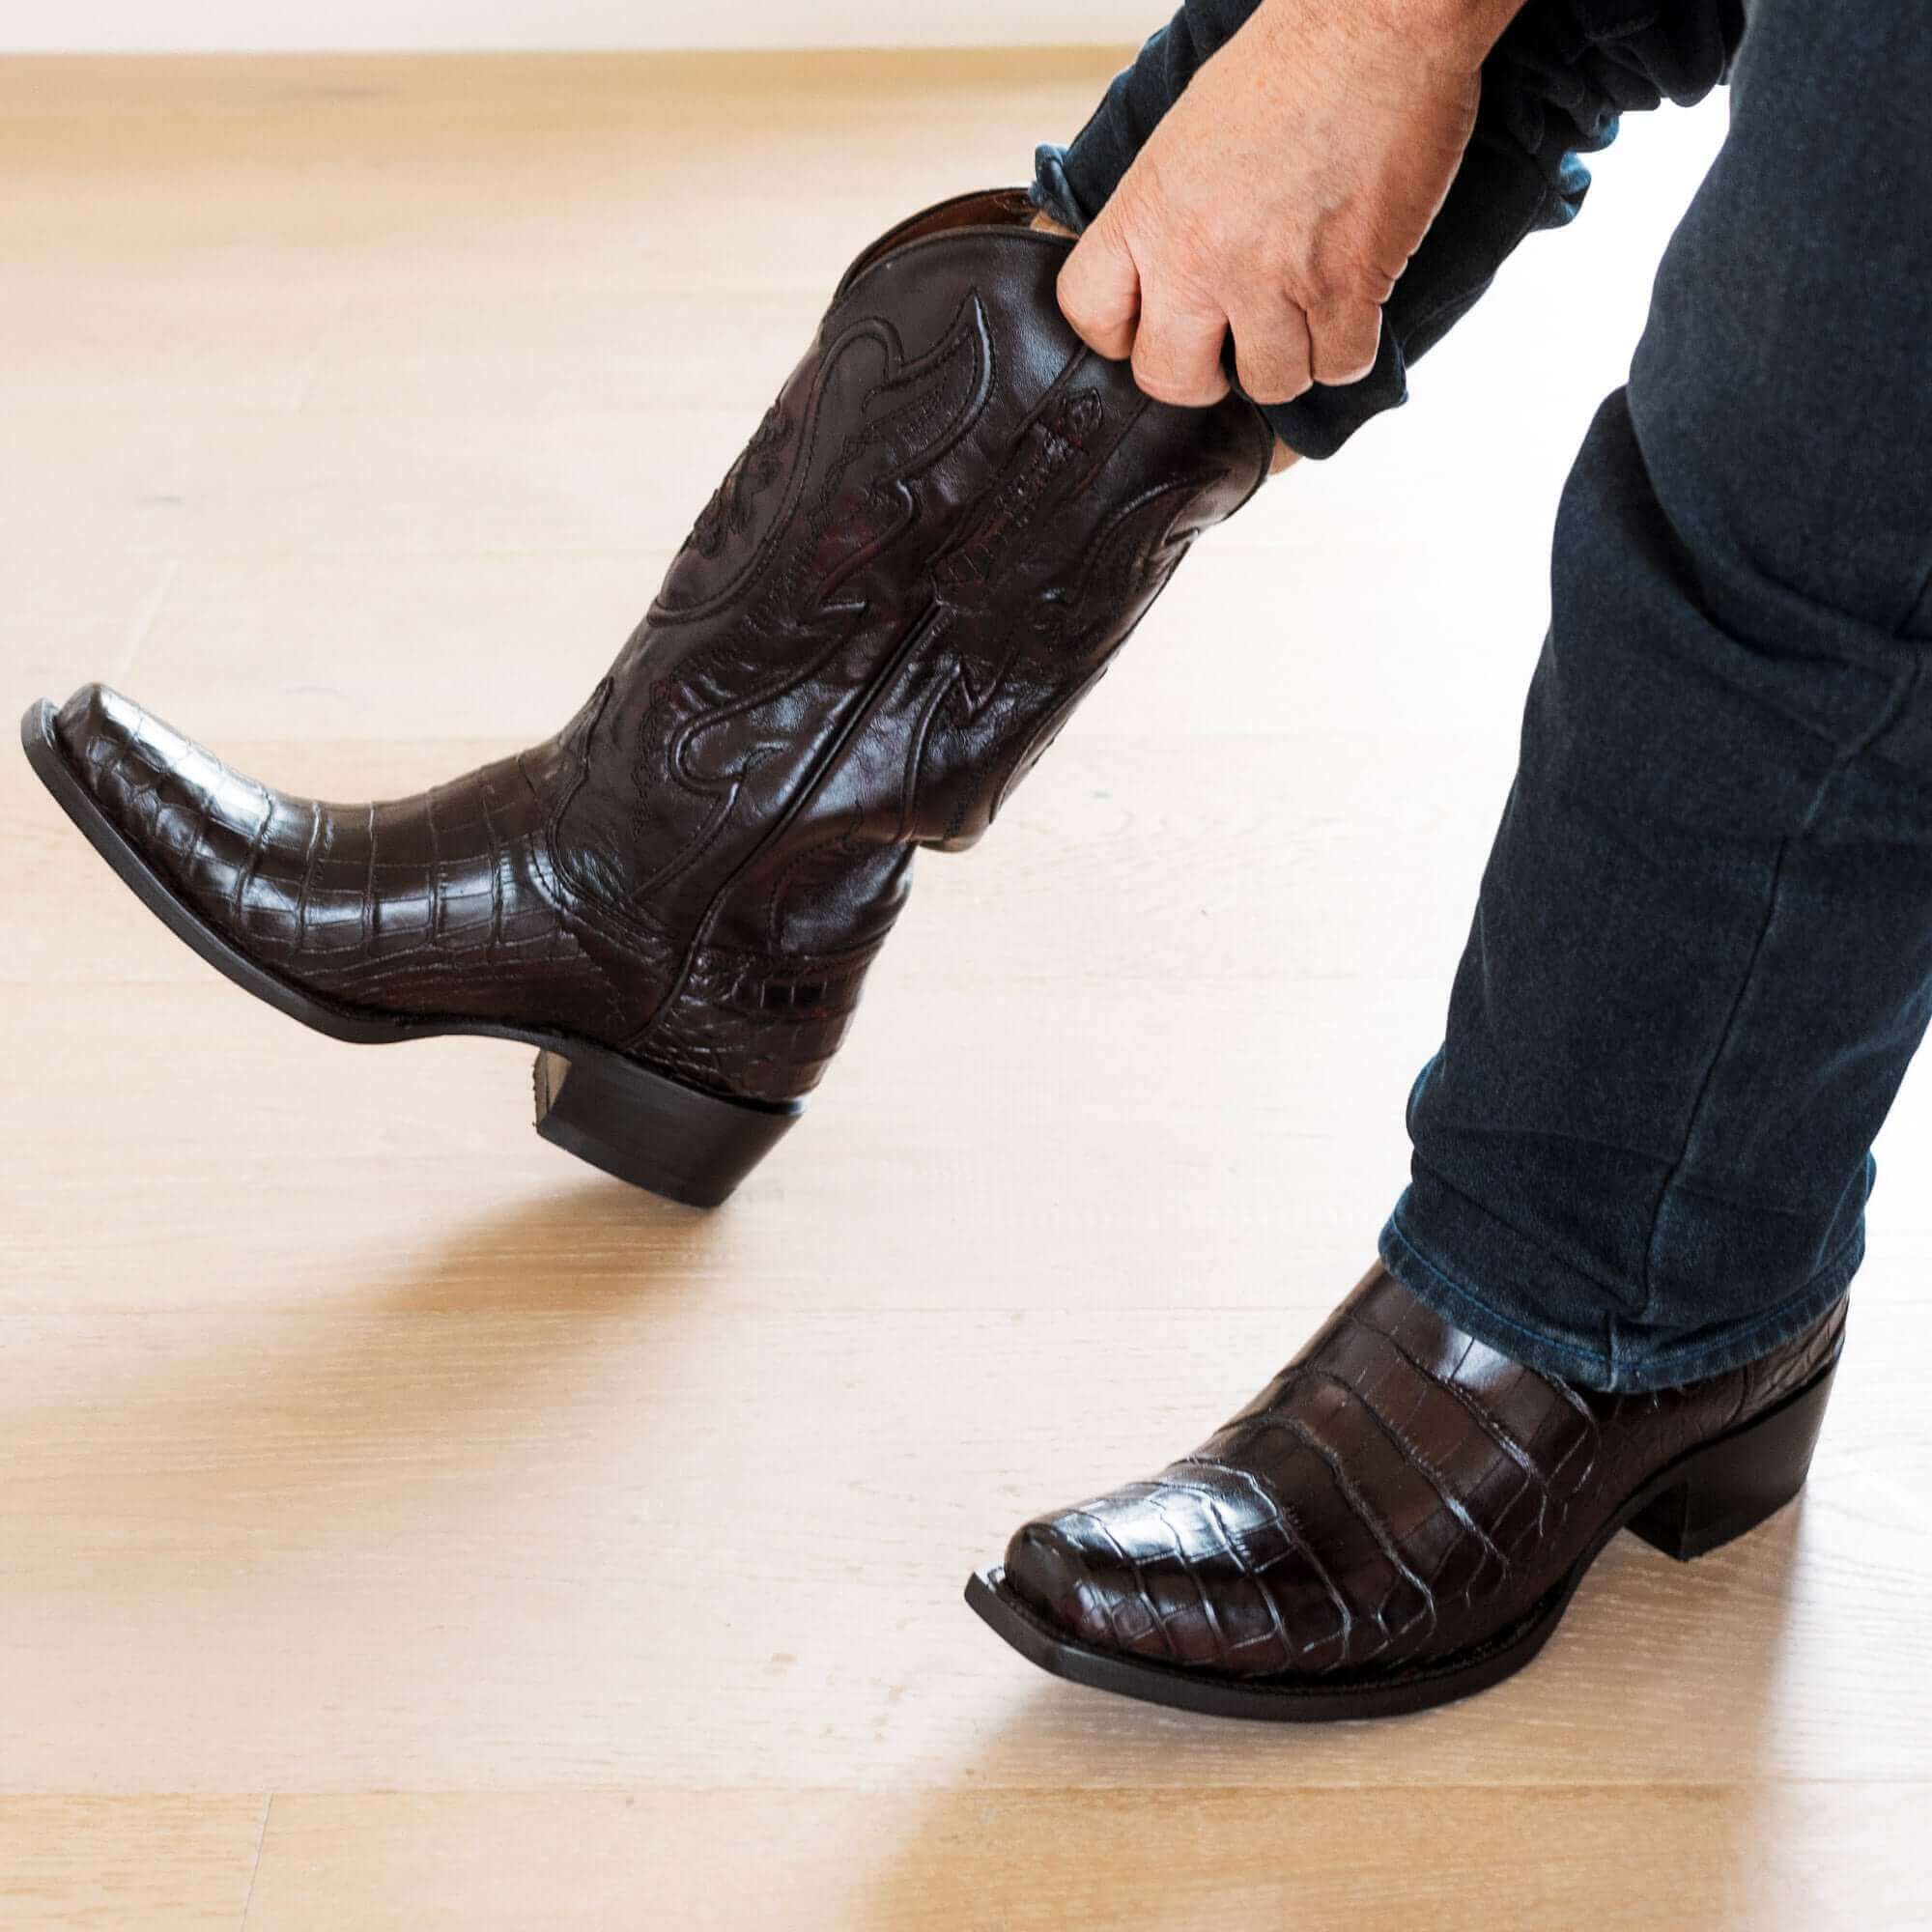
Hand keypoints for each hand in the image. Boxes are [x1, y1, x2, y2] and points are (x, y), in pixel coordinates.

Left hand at [1057, 0, 1509, 407]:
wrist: (1376, 18)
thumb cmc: (1290, 60)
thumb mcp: (1187, 134)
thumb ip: (1164, 214)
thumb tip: (1162, 275)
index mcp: (1146, 209)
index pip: (1090, 315)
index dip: (1122, 335)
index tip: (1151, 328)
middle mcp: (1196, 254)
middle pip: (1170, 379)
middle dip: (1202, 374)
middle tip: (1232, 343)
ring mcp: (1270, 277)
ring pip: (1267, 383)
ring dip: (1291, 357)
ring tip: (1306, 309)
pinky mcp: (1345, 286)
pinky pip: (1339, 365)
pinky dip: (1351, 346)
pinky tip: (1353, 299)